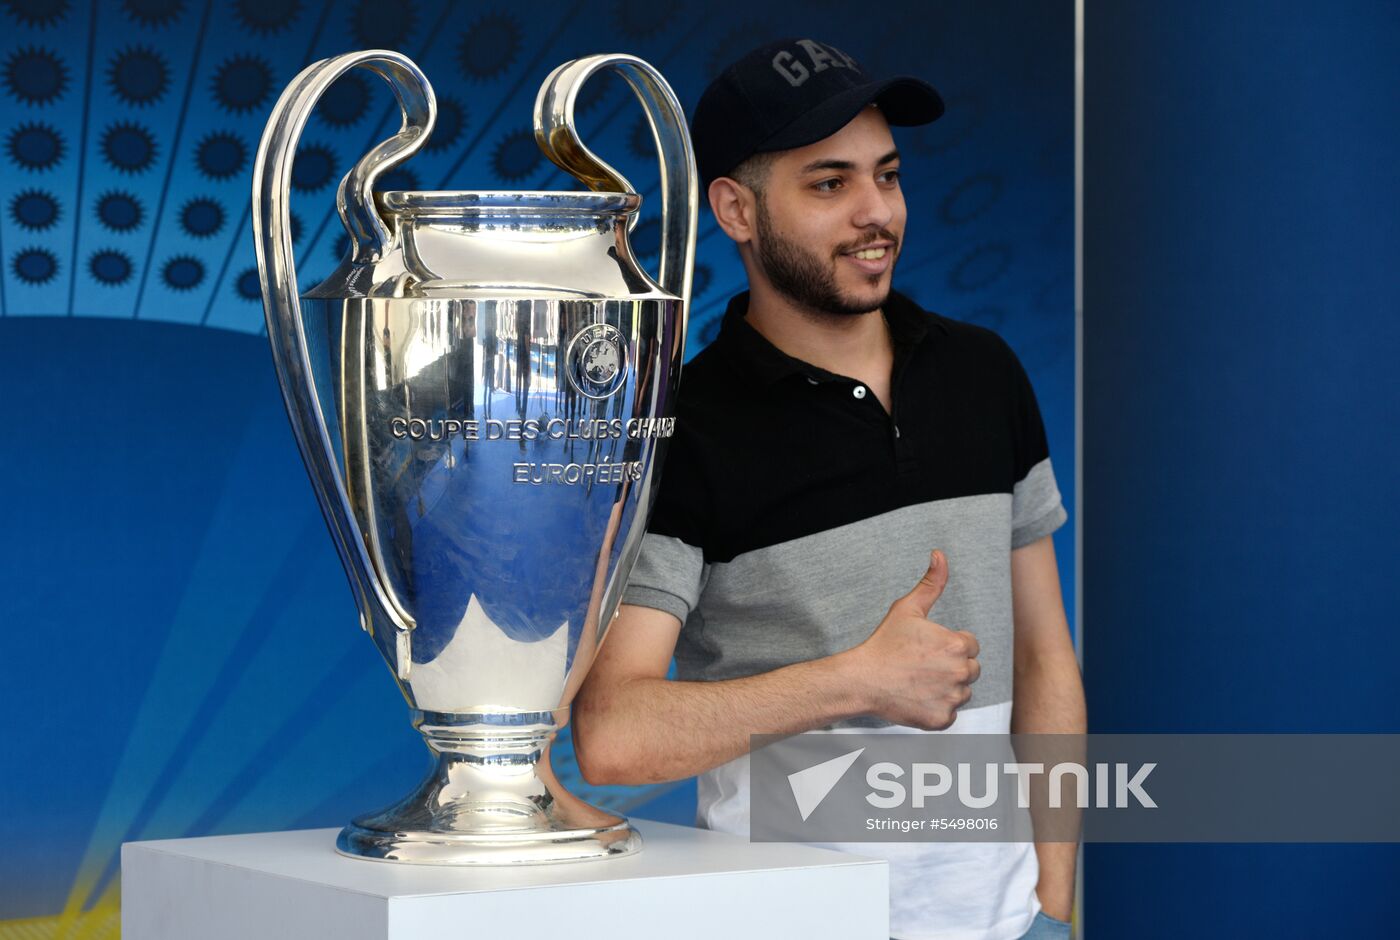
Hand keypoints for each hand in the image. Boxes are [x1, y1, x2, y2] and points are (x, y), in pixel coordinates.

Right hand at [844, 550, 980, 729]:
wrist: (862, 680)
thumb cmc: (885, 643)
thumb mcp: (907, 609)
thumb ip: (931, 583)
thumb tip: (939, 554)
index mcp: (957, 644)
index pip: (970, 645)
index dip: (948, 644)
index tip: (927, 648)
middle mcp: (959, 672)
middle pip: (970, 670)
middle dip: (951, 667)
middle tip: (922, 666)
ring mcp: (951, 698)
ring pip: (962, 692)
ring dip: (947, 688)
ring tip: (919, 681)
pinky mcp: (942, 719)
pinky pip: (951, 714)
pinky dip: (937, 708)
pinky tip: (917, 698)